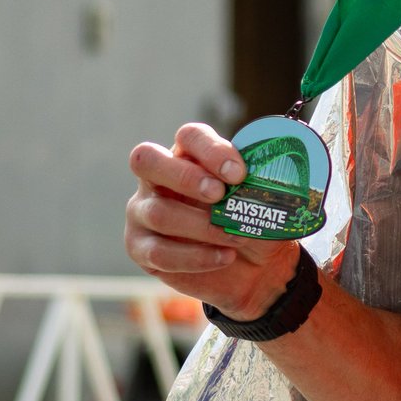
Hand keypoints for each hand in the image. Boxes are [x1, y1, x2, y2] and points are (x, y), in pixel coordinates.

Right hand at [125, 122, 298, 318]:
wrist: (253, 265)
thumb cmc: (251, 217)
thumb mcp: (257, 195)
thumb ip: (253, 179)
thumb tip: (259, 173)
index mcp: (187, 154)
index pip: (189, 136)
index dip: (211, 150)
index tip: (238, 174)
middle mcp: (156, 177)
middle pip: (147, 160)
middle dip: (185, 177)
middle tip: (219, 194)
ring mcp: (141, 212)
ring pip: (159, 213)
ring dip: (202, 226)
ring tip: (236, 237)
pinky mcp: (141, 248)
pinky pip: (160, 253)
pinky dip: (197, 256)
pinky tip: (225, 256)